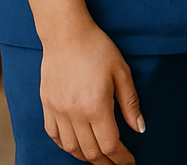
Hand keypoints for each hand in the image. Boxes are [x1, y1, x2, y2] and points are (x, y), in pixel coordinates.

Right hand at [39, 23, 145, 163]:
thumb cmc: (97, 49)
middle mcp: (74, 114)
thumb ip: (130, 104)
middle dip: (106, 162)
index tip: (129, 162)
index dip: (121, 158)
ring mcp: (57, 111)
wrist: (66, 34)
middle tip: (117, 163)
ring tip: (99, 156)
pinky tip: (76, 145)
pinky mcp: (47, 106)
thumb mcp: (122, 72)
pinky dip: (66, 146)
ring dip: (86, 157)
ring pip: (71, 148)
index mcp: (96, 106)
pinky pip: (54, 136)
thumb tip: (139, 129)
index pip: (110, 145)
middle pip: (91, 152)